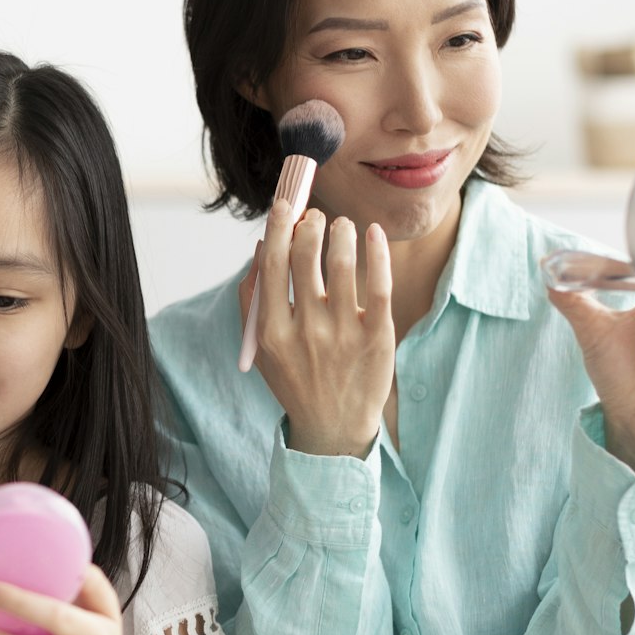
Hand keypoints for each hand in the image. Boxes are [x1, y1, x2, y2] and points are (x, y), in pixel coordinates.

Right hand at [240, 199, 395, 457]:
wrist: (335, 429)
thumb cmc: (296, 380)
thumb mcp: (262, 347)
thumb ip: (254, 298)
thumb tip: (264, 245)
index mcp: (273, 333)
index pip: (274, 265)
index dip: (280, 228)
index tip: (286, 206)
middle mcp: (307, 332)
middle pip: (307, 259)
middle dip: (311, 225)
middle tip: (317, 217)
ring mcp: (344, 335)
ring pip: (344, 264)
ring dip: (341, 233)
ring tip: (342, 226)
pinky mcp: (377, 338)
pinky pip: (380, 284)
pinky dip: (377, 252)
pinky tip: (373, 235)